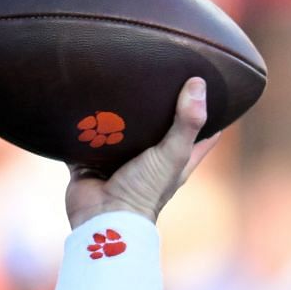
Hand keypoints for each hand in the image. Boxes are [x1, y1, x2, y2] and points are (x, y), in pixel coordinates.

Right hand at [65, 77, 218, 226]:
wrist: (101, 217)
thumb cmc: (144, 190)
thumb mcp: (172, 154)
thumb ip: (186, 122)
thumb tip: (199, 83)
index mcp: (176, 159)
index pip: (202, 134)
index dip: (209, 113)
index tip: (209, 86)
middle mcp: (149, 159)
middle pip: (159, 126)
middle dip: (158, 104)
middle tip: (157, 72)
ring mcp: (119, 160)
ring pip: (121, 129)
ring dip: (118, 110)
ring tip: (117, 76)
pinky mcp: (91, 161)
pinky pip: (86, 137)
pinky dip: (84, 123)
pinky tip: (81, 98)